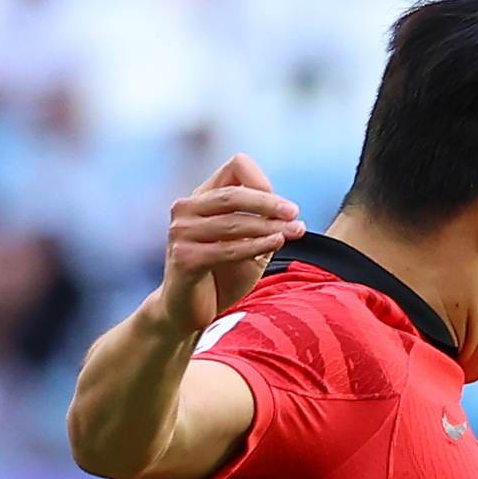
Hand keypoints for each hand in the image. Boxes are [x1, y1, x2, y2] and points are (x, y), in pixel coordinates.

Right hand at [159, 154, 297, 325]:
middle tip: (295, 213)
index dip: (262, 182)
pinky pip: (228, 248)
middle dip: (269, 203)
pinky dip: (256, 245)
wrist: (189, 311)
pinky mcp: (185, 258)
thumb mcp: (245, 244)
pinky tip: (277, 244)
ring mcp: (182, 232)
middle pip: (235, 193)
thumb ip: (262, 225)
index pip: (235, 167)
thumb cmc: (220, 276)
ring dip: (269, 227)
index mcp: (201, 198)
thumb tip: (289, 212)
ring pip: (235, 222)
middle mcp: (186, 209)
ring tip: (295, 232)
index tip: (283, 205)